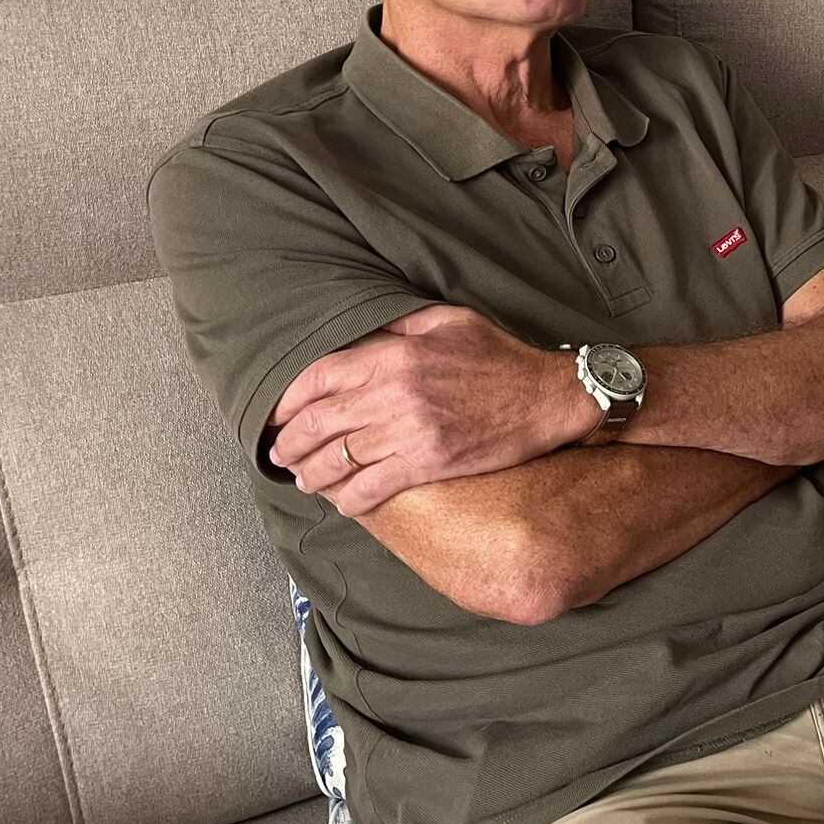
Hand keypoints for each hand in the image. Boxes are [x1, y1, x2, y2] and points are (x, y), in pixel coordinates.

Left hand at [267, 305, 599, 515]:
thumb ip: (400, 324)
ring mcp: (410, 430)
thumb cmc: (501, 357)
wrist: (549, 395)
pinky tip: (343, 502)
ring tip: (305, 480)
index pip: (317, 378)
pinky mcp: (429, 462)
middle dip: (289, 444)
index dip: (286, 401)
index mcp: (394, 355)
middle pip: (318, 423)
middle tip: (280, 456)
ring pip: (338, 459)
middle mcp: (394, 392)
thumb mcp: (449, 321)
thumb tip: (363, 332)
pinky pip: (371, 487)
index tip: (275, 416)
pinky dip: (349, 499)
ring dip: (312, 474)